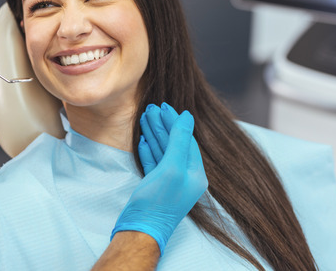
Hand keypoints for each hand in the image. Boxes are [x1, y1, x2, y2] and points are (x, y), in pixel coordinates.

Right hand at [111, 103, 207, 254]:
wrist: (140, 230)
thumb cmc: (157, 202)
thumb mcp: (171, 167)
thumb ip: (179, 140)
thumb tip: (187, 117)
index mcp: (195, 174)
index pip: (187, 140)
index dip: (176, 122)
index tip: (165, 106)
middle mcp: (185, 178)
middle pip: (174, 144)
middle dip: (163, 125)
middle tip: (152, 108)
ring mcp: (169, 183)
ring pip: (163, 151)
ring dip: (154, 134)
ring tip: (145, 116)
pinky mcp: (155, 187)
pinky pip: (154, 163)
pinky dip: (148, 149)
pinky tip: (142, 139)